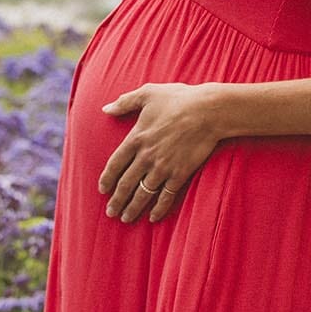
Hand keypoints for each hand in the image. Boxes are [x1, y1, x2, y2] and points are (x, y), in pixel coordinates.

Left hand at [97, 81, 221, 222]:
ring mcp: (163, 167)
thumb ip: (125, 102)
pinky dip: (159, 208)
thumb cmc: (179, 99)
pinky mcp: (180, 174)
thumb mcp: (148, 93)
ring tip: (126, 218)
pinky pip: (166, 196)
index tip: (102, 190)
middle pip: (126, 184)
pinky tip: (153, 217)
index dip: (107, 179)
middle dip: (116, 200)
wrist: (208, 111)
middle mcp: (146, 156)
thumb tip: (105, 108)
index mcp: (136, 138)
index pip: (115, 164)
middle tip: (111, 212)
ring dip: (133, 208)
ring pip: (143, 193)